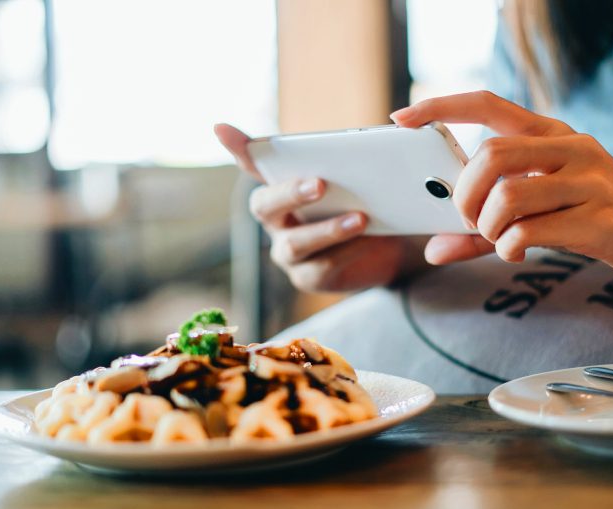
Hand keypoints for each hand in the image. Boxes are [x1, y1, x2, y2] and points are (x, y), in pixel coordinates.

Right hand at [214, 124, 428, 291]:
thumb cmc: (369, 202)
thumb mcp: (362, 176)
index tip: (220, 127)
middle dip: (290, 193)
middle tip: (320, 183)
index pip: (253, 163)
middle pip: (265, 205)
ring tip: (361, 218)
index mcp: (282, 185)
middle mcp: (276, 219)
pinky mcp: (308, 277)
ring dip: (327, 229)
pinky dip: (346, 252)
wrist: (392, 247)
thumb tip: (379, 130)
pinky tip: (369, 240)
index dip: (237, 148)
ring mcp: (288, 251)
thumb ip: (353, 157)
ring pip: (294, 243)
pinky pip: (320, 267)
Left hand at [391, 91, 612, 278]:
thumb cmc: (591, 216)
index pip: (489, 105)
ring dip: (488, 226)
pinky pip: (532, 230)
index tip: (402, 117)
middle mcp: (570, 147)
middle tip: (467, 218)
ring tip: (498, 239)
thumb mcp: (540, 211)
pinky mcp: (600, 218)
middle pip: (492, 154)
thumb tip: (432, 252)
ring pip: (509, 194)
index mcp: (551, 135)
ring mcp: (589, 180)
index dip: (442, 107)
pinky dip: (510, 248)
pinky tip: (518, 253)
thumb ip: (485, 228)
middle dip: (464, 192)